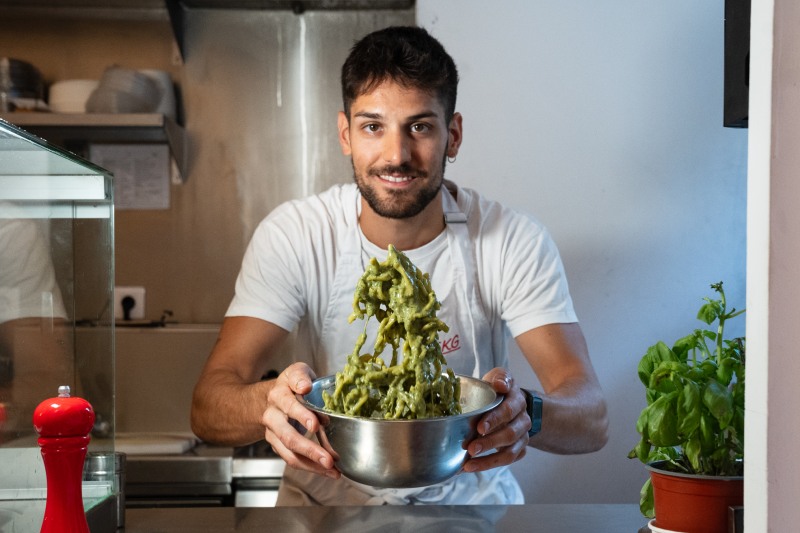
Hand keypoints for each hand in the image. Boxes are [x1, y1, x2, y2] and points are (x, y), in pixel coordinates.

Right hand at [261, 362, 340, 478]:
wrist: (270, 397)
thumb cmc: (291, 384)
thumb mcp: (297, 372)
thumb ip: (301, 378)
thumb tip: (305, 387)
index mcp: (278, 394)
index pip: (289, 404)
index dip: (302, 415)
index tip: (316, 424)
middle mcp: (272, 415)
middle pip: (288, 435)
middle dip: (309, 449)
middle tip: (328, 459)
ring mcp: (273, 433)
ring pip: (289, 452)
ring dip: (311, 464)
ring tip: (332, 470)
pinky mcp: (277, 445)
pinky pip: (292, 459)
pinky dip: (311, 467)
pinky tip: (328, 471)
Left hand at [462, 368, 530, 472]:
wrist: (513, 403)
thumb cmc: (499, 390)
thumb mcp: (499, 377)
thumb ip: (500, 377)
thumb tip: (500, 385)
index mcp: (517, 400)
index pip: (508, 411)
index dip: (495, 420)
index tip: (479, 428)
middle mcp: (523, 420)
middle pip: (510, 435)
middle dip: (489, 443)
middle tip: (470, 448)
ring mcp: (522, 436)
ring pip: (510, 453)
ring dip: (489, 460)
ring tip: (469, 465)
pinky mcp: (519, 449)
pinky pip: (507, 461)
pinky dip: (488, 466)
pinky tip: (472, 467)